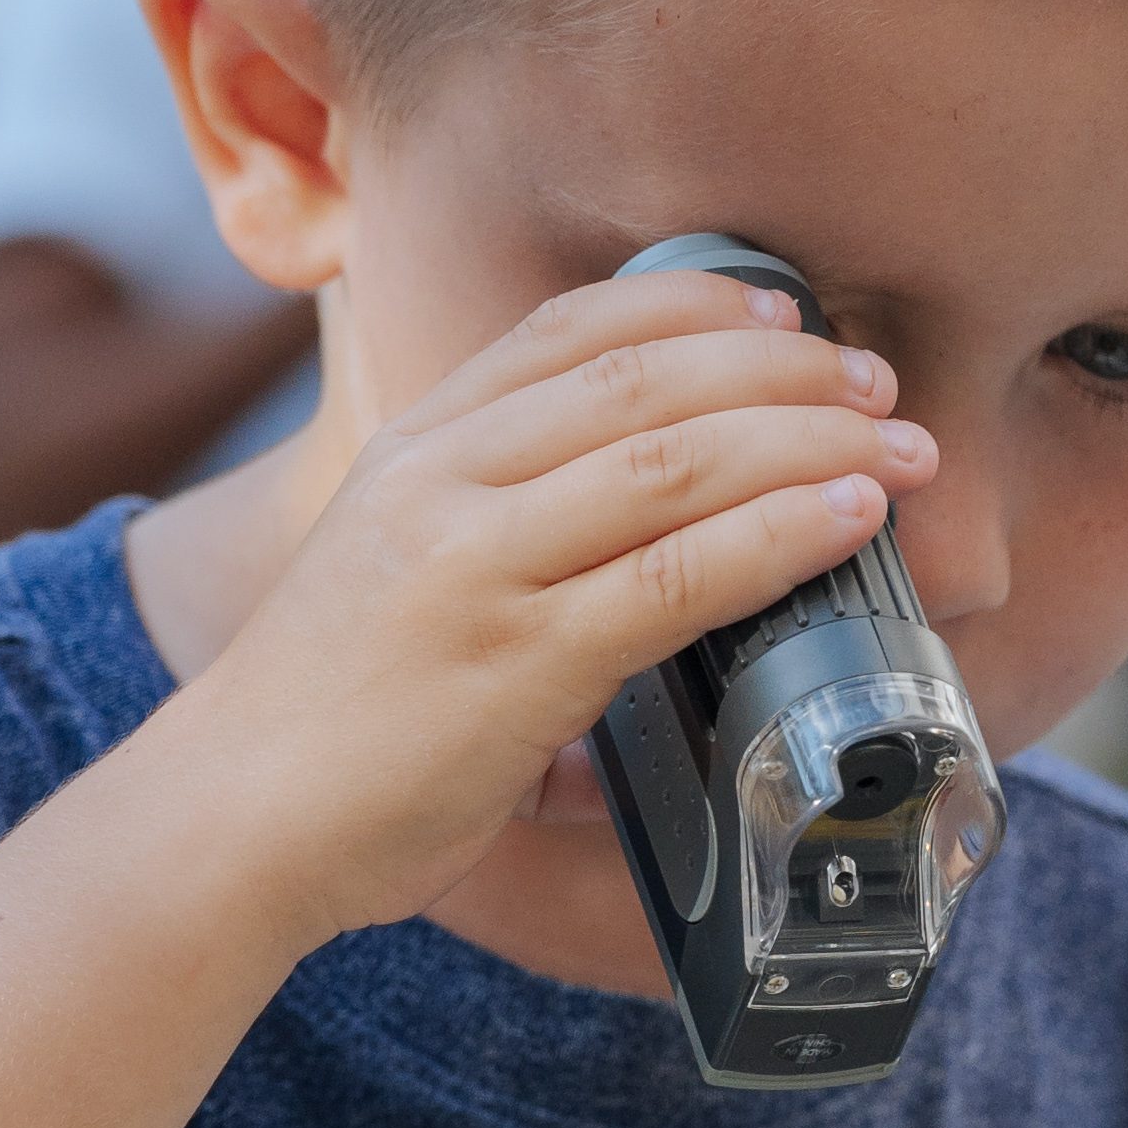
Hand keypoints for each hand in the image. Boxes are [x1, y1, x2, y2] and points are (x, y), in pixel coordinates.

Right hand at [197, 271, 933, 943]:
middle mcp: (442, 482)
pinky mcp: (516, 660)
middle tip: (878, 379)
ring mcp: (476, 565)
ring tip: (901, 444)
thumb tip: (640, 575)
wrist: (226, 821)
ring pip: (674, 460)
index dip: (692, 306)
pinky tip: (847, 519)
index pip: (565, 330)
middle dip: (782, 368)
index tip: (781, 310)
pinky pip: (677, 575)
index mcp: (413, 449)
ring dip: (810, 441)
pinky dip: (780, 532)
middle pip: (642, 379)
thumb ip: (503, 546)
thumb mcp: (395, 577)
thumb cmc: (325, 721)